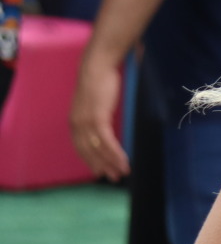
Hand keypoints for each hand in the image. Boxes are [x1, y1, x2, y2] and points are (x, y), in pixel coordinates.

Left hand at [70, 58, 128, 180]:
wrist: (97, 66)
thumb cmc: (99, 80)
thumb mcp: (94, 101)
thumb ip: (95, 113)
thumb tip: (102, 123)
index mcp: (75, 121)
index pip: (81, 147)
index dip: (91, 160)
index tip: (100, 170)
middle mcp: (77, 125)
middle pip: (89, 151)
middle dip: (101, 166)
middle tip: (113, 176)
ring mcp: (86, 122)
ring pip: (99, 149)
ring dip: (111, 163)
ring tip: (122, 172)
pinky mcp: (98, 118)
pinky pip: (107, 141)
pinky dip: (115, 153)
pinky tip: (123, 160)